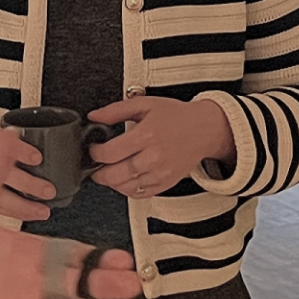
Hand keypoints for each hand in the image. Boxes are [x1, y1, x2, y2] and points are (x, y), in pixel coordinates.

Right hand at [0, 124, 57, 220]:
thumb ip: (8, 141)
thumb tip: (37, 153)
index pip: (3, 145)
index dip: (22, 151)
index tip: (37, 158)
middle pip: (4, 175)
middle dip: (28, 185)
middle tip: (48, 190)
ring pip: (0, 199)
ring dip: (24, 207)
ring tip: (43, 211)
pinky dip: (13, 214)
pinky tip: (28, 216)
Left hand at [86, 97, 235, 198]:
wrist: (204, 129)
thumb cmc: (176, 116)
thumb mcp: (145, 105)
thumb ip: (116, 110)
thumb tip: (94, 116)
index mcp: (146, 135)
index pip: (110, 153)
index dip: (95, 153)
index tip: (94, 149)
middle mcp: (153, 157)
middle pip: (115, 175)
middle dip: (99, 172)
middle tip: (96, 165)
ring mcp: (160, 173)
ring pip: (126, 187)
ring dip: (111, 182)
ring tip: (108, 172)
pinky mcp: (166, 183)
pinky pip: (140, 194)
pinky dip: (127, 190)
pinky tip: (124, 179)